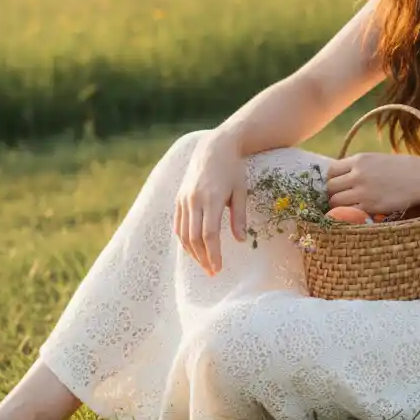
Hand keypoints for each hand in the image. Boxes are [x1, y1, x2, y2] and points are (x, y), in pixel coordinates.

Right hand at [173, 130, 247, 275]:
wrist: (214, 147)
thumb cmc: (232, 169)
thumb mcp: (240, 191)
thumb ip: (239, 216)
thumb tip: (241, 241)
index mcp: (212, 198)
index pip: (209, 234)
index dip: (213, 254)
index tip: (219, 268)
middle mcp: (194, 200)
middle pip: (194, 237)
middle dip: (203, 258)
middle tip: (212, 272)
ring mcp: (184, 199)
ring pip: (183, 233)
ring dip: (192, 252)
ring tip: (204, 264)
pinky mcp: (179, 198)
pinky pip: (178, 224)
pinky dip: (184, 239)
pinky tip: (193, 249)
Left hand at [325, 152, 419, 216]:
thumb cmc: (403, 168)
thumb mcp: (377, 159)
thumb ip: (359, 166)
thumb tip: (343, 176)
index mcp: (359, 159)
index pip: (331, 170)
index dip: (332, 179)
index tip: (337, 185)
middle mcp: (357, 174)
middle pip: (330, 187)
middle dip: (333, 193)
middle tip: (340, 198)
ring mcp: (362, 191)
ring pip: (335, 201)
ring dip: (338, 206)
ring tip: (347, 207)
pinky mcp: (370, 206)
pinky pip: (348, 212)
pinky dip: (348, 214)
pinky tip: (355, 214)